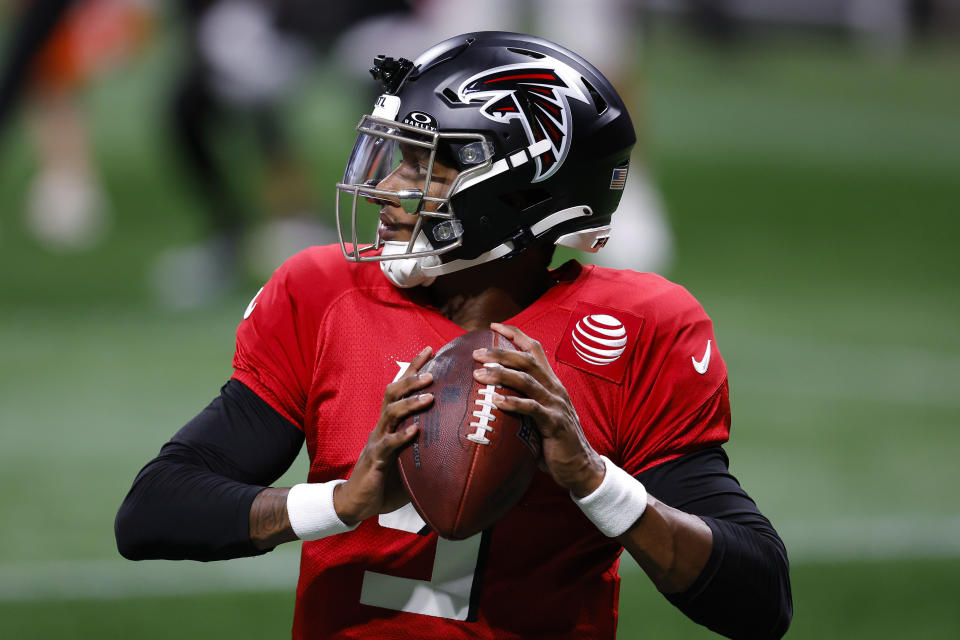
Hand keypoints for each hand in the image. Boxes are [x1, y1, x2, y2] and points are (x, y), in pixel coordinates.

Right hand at [334, 346, 433, 524]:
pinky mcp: (376, 459)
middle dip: (412, 378)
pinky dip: (402, 436)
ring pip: (391, 414)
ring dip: (410, 403)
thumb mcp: (409, 455)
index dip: (413, 368)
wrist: (358, 501)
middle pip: (393, 393)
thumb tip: (459, 436)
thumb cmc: (387, 477)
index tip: (430, 350)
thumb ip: (426, 443)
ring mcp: (378, 441)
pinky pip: (388, 444)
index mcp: (390, 422)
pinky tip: (415, 431)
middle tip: (432, 369)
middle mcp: (383, 426)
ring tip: (429, 395)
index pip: (401, 388)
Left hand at [472, 323, 604, 497]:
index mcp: (551, 383)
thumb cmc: (554, 441)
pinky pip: (532, 408)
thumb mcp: (539, 416)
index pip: (535, 350)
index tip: (494, 326)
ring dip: (501, 374)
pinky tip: (496, 401)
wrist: (580, 466)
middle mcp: (555, 389)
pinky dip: (513, 403)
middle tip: (477, 353)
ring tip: (479, 374)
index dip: (515, 335)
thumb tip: (492, 398)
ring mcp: (556, 405)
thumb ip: (523, 402)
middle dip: (501, 353)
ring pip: (528, 380)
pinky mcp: (555, 423)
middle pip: (527, 360)